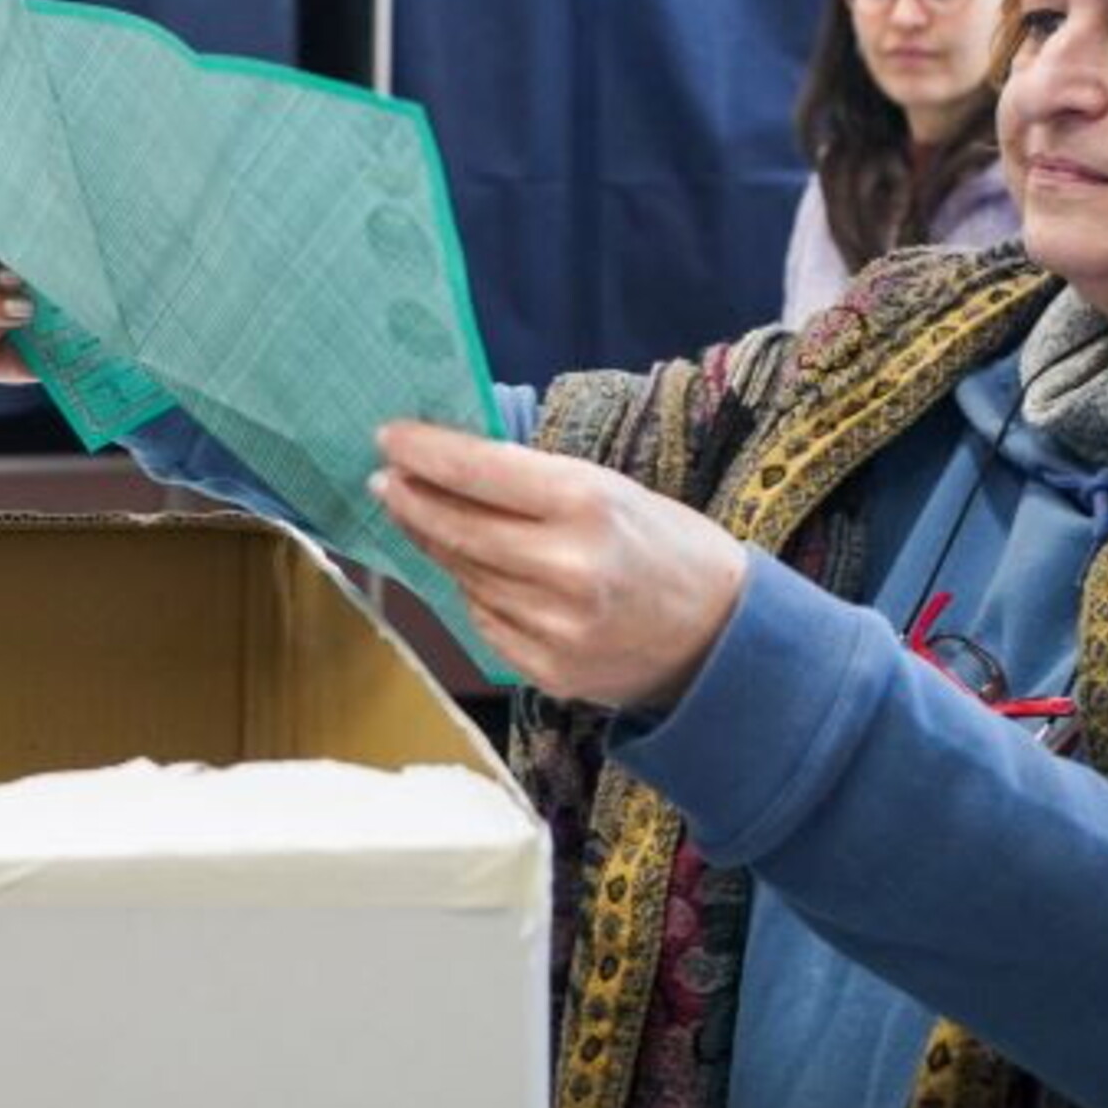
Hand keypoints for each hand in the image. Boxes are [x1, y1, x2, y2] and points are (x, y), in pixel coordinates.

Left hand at [368, 420, 749, 709]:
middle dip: (411, 500)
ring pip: (464, 576)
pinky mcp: (547, 670)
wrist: (722, 637)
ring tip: (420, 516)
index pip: (479, 470)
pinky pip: (484, 620)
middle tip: (384, 479)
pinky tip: (473, 571)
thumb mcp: (612, 490)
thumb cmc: (666, 546)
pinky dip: (473, 592)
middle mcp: (565, 566)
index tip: (388, 437)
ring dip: (435, 543)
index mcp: (587, 503)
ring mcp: (553, 626)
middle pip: (457, 529)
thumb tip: (451, 463)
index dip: (425, 453)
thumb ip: (535, 482)